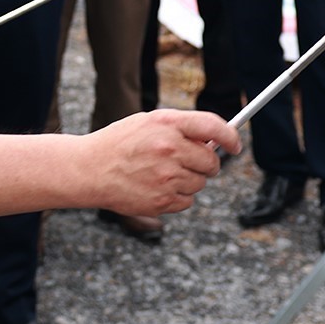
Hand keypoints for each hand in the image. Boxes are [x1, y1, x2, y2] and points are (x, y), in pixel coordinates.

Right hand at [87, 109, 241, 217]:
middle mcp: (169, 149)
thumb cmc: (120, 144)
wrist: (89, 170)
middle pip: (211, 161)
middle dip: (205, 163)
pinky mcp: (162, 200)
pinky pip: (187, 201)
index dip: (230, 136)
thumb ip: (181, 128)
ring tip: (161, 174)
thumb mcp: (148, 123)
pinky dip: (177, 197)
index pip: (213, 126)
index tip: (236, 144)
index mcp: (167, 124)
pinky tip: (155, 187)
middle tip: (187, 162)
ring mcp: (166, 176)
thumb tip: (214, 141)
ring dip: (188, 180)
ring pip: (200, 183)